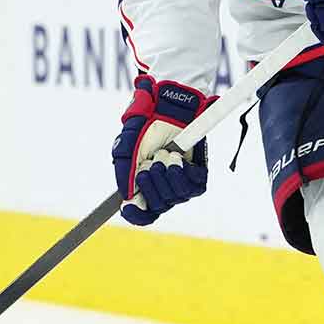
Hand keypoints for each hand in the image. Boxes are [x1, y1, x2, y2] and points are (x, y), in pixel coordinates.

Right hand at [112, 76, 212, 225]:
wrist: (169, 108)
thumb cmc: (146, 126)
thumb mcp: (126, 146)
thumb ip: (125, 171)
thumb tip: (126, 197)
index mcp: (144, 186)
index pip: (143, 215)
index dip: (137, 215)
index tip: (130, 207)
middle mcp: (163, 188)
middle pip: (159, 206)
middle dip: (152, 185)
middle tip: (150, 164)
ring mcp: (181, 183)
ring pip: (176, 197)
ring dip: (168, 175)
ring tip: (166, 155)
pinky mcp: (198, 175)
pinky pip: (194, 187)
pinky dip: (184, 172)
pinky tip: (178, 158)